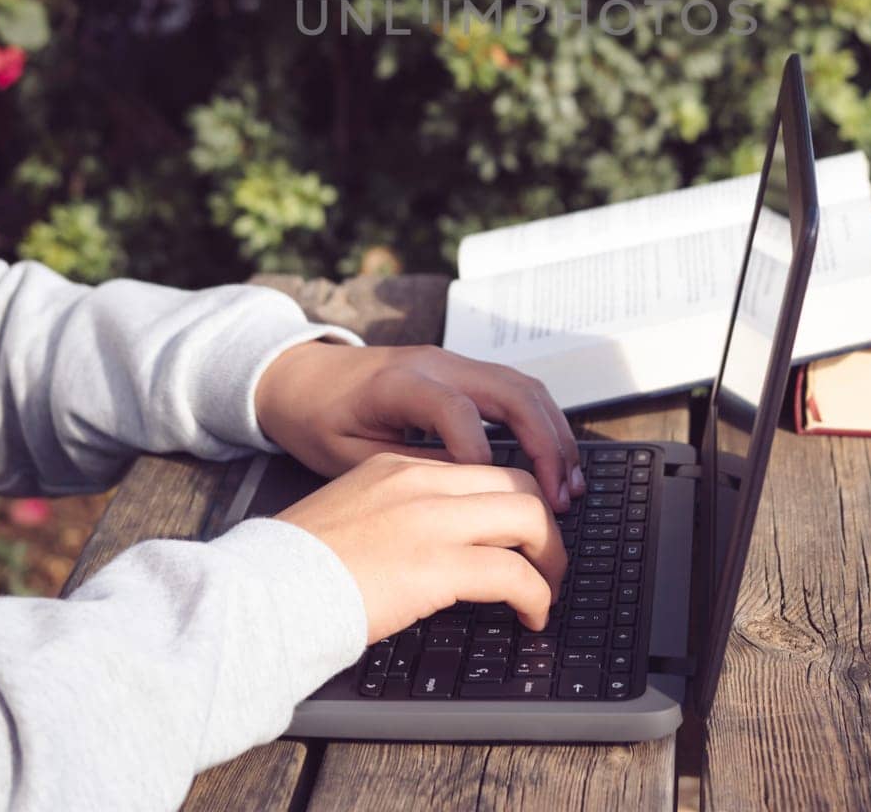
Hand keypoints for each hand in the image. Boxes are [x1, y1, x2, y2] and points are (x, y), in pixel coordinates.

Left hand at [254, 340, 583, 511]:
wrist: (301, 376)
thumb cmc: (317, 418)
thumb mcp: (349, 455)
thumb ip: (407, 470)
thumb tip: (463, 500)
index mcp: (401, 383)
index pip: (457, 411)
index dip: (480, 457)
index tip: (490, 507)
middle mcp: (437, 364)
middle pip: (512, 392)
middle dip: (545, 446)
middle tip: (561, 501)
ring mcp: (453, 362)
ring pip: (525, 387)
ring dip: (554, 435)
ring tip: (569, 487)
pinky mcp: (461, 371)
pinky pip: (515, 390)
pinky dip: (541, 424)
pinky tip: (552, 463)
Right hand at [278, 451, 566, 643]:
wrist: (265, 589)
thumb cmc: (296, 567)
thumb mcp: (350, 517)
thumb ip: (394, 515)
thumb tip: (430, 547)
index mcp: (398, 467)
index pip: (480, 467)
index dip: (512, 500)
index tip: (521, 532)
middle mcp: (421, 482)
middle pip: (516, 483)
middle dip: (545, 522)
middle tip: (548, 559)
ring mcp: (431, 520)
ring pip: (529, 518)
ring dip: (550, 557)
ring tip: (547, 589)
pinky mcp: (437, 565)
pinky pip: (514, 573)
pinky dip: (536, 596)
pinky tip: (532, 616)